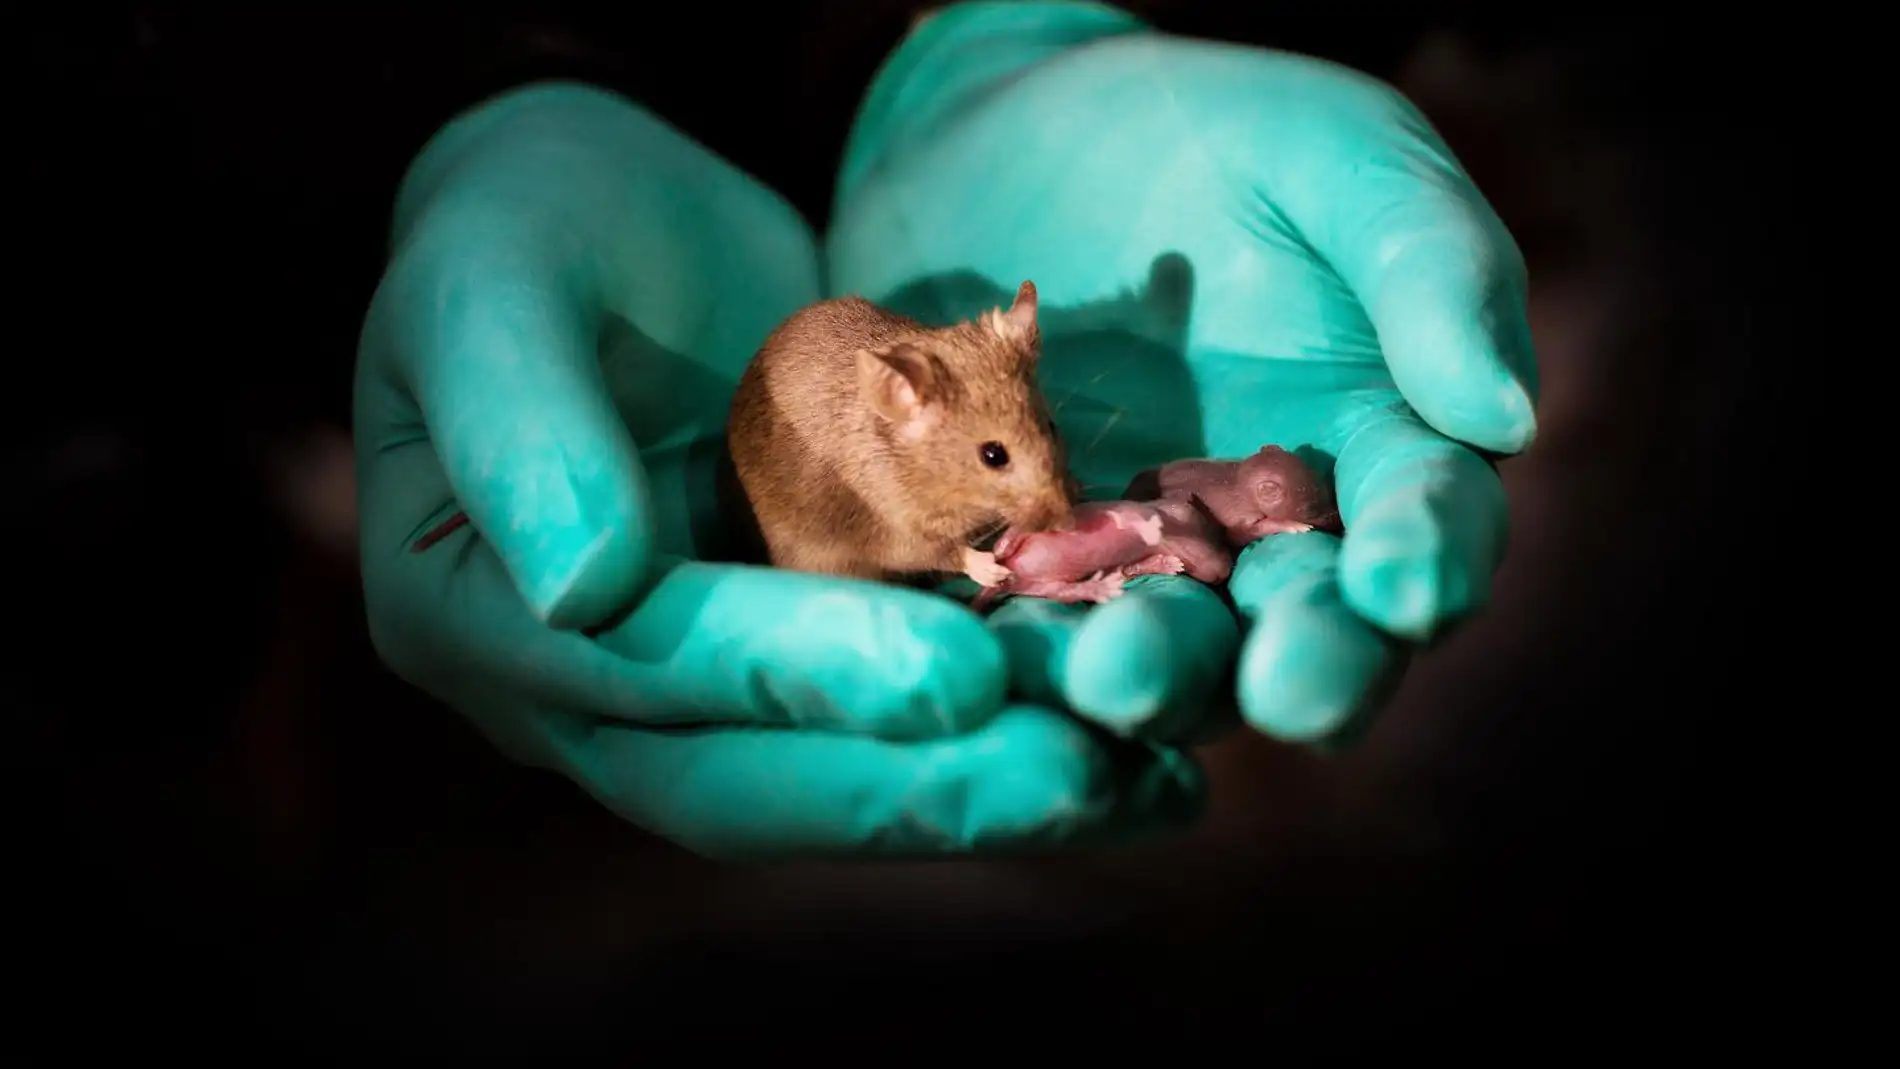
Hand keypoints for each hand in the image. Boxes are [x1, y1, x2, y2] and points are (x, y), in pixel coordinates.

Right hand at [354, 81, 1198, 858]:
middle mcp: (578, 690)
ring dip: (986, 782)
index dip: (795, 682)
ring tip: (1142, 780)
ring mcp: (692, 681)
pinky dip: (1006, 723)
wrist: (603, 216)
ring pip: (835, 769)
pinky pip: (895, 704)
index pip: (641, 672)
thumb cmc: (523, 226)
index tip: (957, 677)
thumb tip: (580, 593)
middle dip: (918, 786)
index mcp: (468, 617)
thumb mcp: (490, 284)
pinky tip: (1130, 737)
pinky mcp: (792, 644)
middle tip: (1083, 777)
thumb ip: (519, 426)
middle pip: (746, 778)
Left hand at [828, 3, 1536, 744]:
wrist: (1008, 132)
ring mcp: (1152, 561)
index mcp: (1386, 439)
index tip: (1403, 585)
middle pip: (1316, 628)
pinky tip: (998, 660)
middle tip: (1282, 688)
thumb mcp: (1335, 159)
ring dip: (1157, 678)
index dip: (1431, 559)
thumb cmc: (1206, 131)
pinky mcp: (1036, 566)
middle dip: (1307, 666)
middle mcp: (1279, 529)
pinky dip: (1024, 655)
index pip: (1435, 521)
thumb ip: (1430, 268)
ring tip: (1114, 674)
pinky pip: (1037, 628)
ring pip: (1179, 655)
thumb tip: (1507, 419)